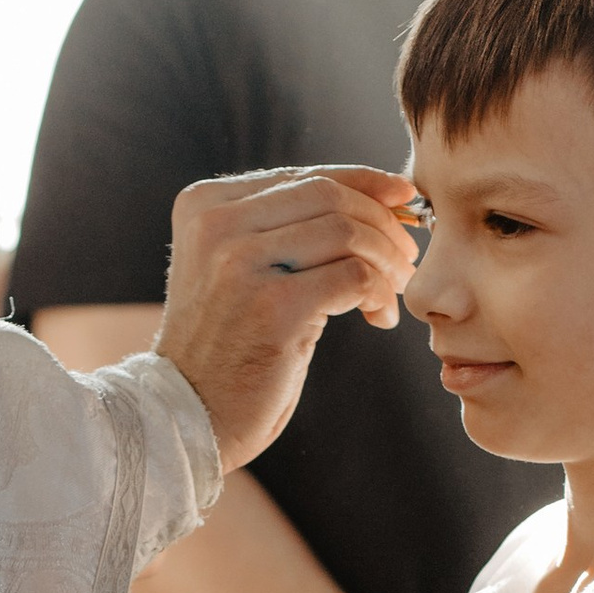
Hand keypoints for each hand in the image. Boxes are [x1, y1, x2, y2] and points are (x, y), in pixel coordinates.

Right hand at [157, 166, 420, 471]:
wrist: (188, 416)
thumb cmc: (225, 346)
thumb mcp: (238, 270)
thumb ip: (282, 228)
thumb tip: (379, 196)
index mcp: (205, 205)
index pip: (303, 176)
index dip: (364, 184)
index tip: (403, 201)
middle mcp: (217, 225)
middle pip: (330, 196)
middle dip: (382, 223)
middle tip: (405, 258)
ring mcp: (241, 264)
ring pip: (348, 232)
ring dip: (385, 261)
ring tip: (391, 292)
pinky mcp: (273, 306)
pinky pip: (354, 276)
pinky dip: (378, 293)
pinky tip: (378, 317)